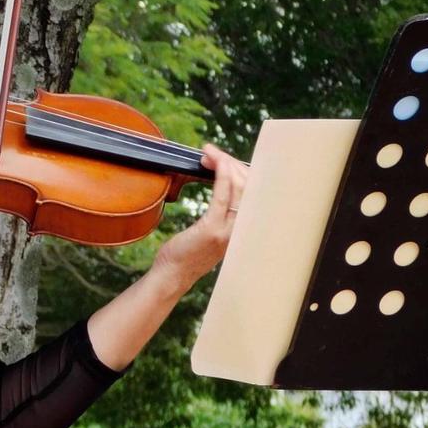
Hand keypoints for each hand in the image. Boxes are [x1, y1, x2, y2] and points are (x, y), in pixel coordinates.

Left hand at [151, 144, 248, 292]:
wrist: (173, 275)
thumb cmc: (186, 251)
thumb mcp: (211, 230)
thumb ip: (222, 212)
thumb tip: (223, 183)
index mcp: (243, 227)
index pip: (254, 191)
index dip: (241, 169)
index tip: (224, 157)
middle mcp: (242, 229)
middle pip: (250, 186)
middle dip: (232, 163)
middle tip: (213, 152)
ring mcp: (229, 230)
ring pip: (239, 188)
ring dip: (225, 164)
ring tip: (209, 154)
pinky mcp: (213, 230)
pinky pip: (223, 196)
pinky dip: (221, 176)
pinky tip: (215, 164)